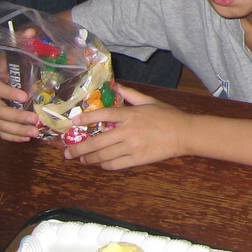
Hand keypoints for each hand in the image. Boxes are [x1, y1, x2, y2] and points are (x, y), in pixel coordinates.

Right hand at [0, 69, 42, 142]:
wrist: (3, 73)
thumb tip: (43, 64)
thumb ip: (23, 64)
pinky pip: (0, 132)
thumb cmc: (12, 68)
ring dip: (18, 130)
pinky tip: (26, 138)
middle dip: (17, 116)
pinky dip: (13, 136)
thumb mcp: (15, 62)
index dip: (9, 93)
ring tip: (34, 132)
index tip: (25, 97)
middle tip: (34, 119)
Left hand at [61, 84, 188, 169]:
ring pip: (103, 155)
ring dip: (89, 159)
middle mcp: (128, 131)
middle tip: (67, 152)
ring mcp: (132, 147)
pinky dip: (104, 165)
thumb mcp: (149, 101)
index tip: (74, 122)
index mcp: (130, 114)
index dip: (86, 118)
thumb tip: (117, 86)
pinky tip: (99, 164)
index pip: (103, 114)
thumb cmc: (168, 116)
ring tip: (81, 159)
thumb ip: (131, 94)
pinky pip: (115, 164)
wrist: (184, 133)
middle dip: (79, 148)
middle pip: (97, 141)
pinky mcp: (137, 159)